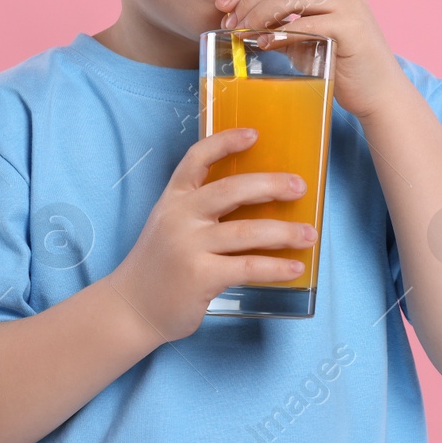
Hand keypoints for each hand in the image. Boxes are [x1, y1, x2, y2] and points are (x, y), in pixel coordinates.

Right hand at [106, 127, 319, 342]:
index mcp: (173, 199)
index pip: (197, 159)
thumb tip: (259, 201)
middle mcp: (180, 217)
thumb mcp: (171, 226)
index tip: (255, 134)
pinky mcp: (200, 277)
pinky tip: (294, 267)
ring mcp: (188, 247)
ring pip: (246, 231)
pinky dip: (275, 267)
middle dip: (270, 185)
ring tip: (309, 234)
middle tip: (299, 187)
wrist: (132, 308)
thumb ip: (201, 211)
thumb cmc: (161, 265)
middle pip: (231, 190)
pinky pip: (247, 266)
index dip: (225, 142)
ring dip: (284, 232)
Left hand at [215, 0, 408, 119]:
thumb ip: (280, 28)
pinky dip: (282, 32)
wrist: (378, 93)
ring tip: (242, 32)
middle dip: (249, 0)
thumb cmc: (341, 66)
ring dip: (260, 13)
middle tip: (228, 21)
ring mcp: (349, 4)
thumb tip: (242, 24)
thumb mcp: (305, 40)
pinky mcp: (351, 26)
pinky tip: (264, 44)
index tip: (224, 5)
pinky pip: (307, 23)